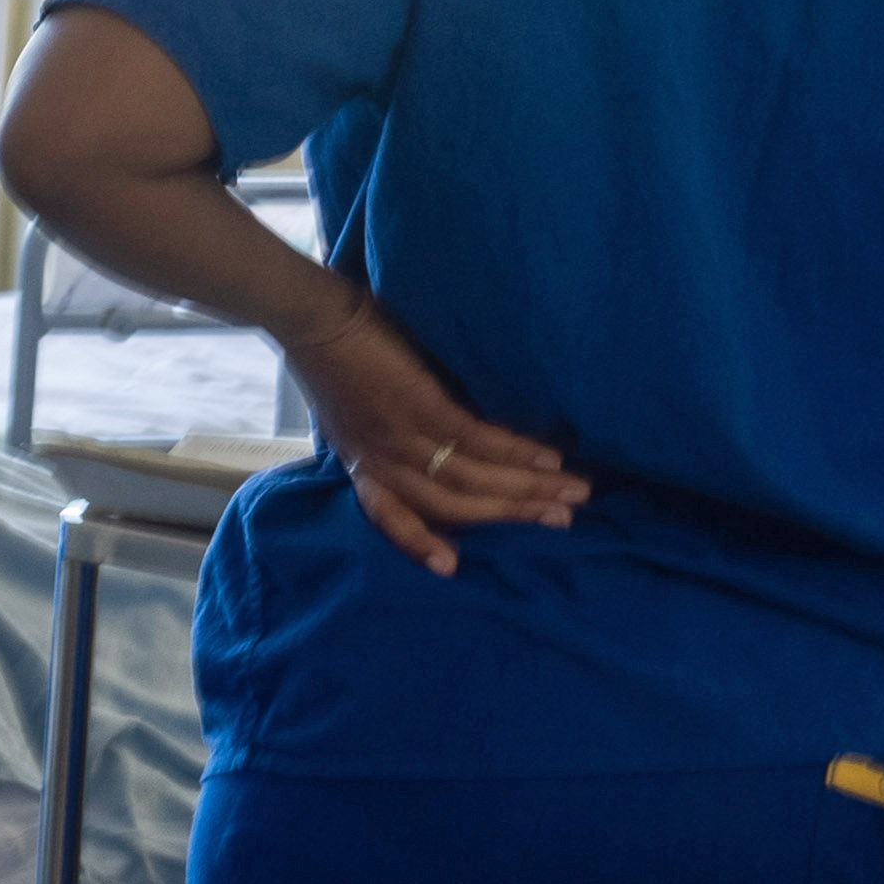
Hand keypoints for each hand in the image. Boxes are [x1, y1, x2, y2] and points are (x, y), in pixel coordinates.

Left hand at [277, 289, 583, 578]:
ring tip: (573, 496)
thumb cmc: (331, 352)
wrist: (311, 316)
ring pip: (471, 481)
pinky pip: (477, 442)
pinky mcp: (421, 407)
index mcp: (361, 463)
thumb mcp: (350, 409)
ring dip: (527, 491)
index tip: (451, 567)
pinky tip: (549, 460)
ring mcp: (401, 438)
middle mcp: (381, 462)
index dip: (419, 544)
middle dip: (511, 515)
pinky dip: (517, 455)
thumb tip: (433, 434)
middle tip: (562, 522)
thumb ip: (384, 430)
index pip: (390, 516)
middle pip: (452, 507)